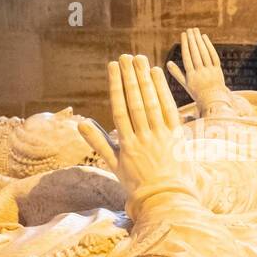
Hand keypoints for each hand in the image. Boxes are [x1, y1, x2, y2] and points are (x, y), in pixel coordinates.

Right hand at [79, 55, 193, 213]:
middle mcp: (143, 138)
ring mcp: (161, 136)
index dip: (116, 85)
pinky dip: (163, 91)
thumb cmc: (137, 183)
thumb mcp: (115, 165)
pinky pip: (169, 109)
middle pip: (135, 102)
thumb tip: (80, 124)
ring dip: (145, 79)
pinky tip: (158, 74)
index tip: (113, 67)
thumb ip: (99, 142)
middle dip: (130, 77)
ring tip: (140, 59)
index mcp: (127, 144)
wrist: (166, 199)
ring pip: (152, 103)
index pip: (120, 108)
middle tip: (126, 56)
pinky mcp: (176, 136)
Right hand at [166, 28, 230, 109]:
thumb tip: (168, 63)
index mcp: (191, 76)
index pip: (187, 57)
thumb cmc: (197, 91)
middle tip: (190, 29)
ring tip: (196, 31)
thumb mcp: (185, 84)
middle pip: (196, 53)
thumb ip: (177, 73)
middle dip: (192, 40)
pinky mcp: (217, 69)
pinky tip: (205, 37)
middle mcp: (201, 73)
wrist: (213, 99)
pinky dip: (209, 46)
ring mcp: (210, 71)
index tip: (183, 35)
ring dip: (200, 41)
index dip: (185, 45)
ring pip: (204, 53)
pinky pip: (213, 56)